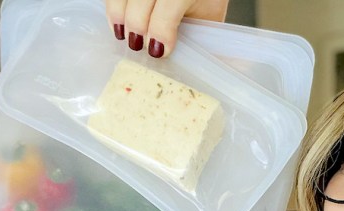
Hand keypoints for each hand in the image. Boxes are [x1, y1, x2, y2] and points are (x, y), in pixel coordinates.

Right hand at [105, 0, 228, 55]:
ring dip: (118, 15)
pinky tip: (118, 21)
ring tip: (122, 35)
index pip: (170, 2)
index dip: (161, 28)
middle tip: (138, 46)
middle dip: (137, 25)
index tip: (159, 51)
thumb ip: (215, 41)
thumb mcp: (212, 16)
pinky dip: (112, 5)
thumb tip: (230, 70)